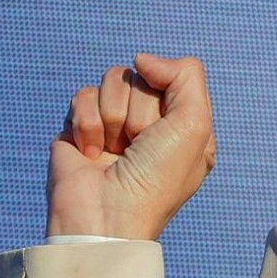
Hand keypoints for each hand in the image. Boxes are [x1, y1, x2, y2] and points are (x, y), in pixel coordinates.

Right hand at [47, 54, 215, 239]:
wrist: (105, 217)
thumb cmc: (157, 177)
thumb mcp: (195, 123)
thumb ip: (186, 75)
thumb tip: (142, 59)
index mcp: (184, 123)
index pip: (176, 75)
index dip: (168, 97)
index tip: (166, 130)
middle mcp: (151, 122)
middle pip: (142, 76)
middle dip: (139, 111)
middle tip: (137, 146)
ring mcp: (115, 124)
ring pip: (113, 79)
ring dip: (113, 117)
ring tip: (114, 151)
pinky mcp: (81, 128)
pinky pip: (83, 95)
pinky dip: (87, 124)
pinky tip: (91, 153)